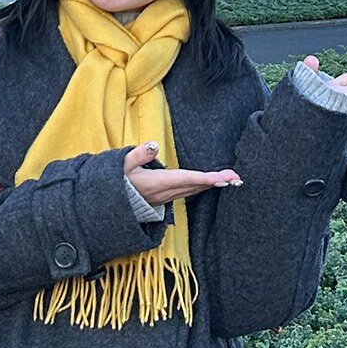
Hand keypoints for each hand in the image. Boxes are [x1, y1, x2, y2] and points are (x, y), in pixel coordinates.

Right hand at [123, 141, 240, 204]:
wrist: (109, 203)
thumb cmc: (116, 181)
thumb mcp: (122, 165)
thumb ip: (138, 154)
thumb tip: (154, 144)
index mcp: (157, 183)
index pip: (185, 179)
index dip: (205, 179)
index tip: (222, 179)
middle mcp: (165, 192)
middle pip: (196, 186)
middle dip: (217, 182)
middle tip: (237, 177)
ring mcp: (167, 196)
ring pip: (194, 190)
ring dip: (213, 184)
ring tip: (231, 179)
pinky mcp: (166, 197)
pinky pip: (189, 191)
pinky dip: (202, 186)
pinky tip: (212, 183)